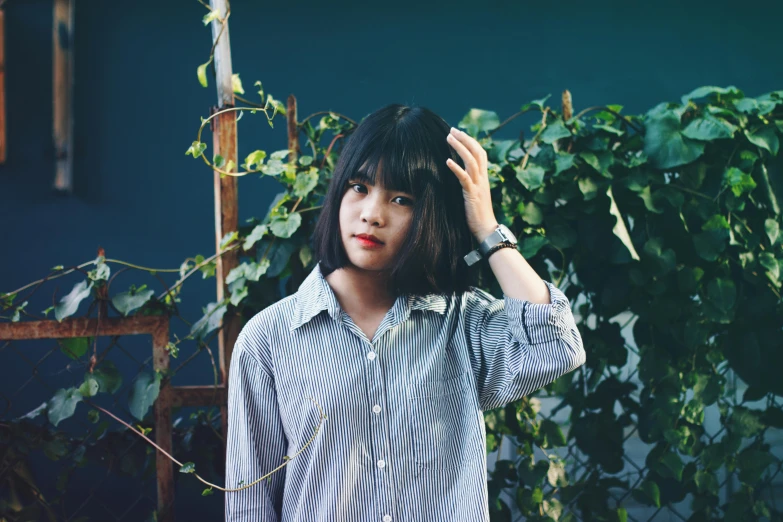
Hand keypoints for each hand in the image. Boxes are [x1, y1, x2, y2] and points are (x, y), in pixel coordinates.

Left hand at [445, 127, 498, 241]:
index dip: (470, 141)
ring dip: (459, 148)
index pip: (480, 153)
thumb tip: (460, 175)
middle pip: (477, 152)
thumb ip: (470, 183)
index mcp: (484, 177)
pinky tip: (447, 161)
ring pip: (471, 161)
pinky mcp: (473, 195)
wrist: (486, 229)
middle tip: (452, 130)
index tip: (459, 133)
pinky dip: (456, 168)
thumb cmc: (478, 215)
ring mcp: (479, 186)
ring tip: (448, 138)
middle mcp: (483, 178)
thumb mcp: (474, 194)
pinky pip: (465, 178)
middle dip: (465, 138)